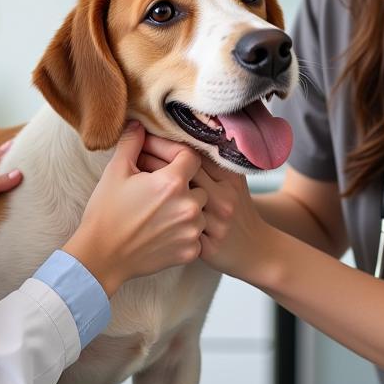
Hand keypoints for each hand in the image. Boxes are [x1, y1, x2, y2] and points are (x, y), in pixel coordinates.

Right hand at [63, 121, 207, 296]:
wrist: (101, 256)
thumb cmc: (106, 213)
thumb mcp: (116, 171)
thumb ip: (132, 143)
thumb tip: (139, 124)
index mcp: (172, 182)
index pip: (191, 157)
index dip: (177, 157)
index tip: (163, 164)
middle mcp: (188, 206)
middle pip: (200, 184)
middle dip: (184, 184)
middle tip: (161, 190)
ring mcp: (191, 231)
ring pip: (201, 210)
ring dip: (187, 209)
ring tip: (163, 211)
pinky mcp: (190, 251)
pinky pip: (198, 235)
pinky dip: (186, 233)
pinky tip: (165, 231)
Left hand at [138, 132, 267, 277]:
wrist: (254, 251)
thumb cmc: (236, 210)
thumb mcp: (233, 181)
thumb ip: (212, 159)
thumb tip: (187, 132)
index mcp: (228, 178)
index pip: (191, 153)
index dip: (164, 143)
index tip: (144, 136)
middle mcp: (223, 199)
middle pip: (181, 173)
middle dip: (151, 161)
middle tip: (130, 155)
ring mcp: (215, 224)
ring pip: (173, 202)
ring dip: (147, 188)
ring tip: (129, 178)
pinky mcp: (204, 247)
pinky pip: (171, 230)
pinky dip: (153, 218)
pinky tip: (140, 208)